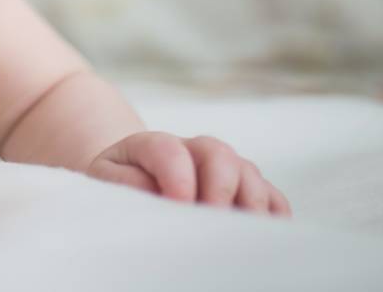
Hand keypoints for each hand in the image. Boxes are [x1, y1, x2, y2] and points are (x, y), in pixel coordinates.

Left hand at [85, 132, 291, 216]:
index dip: (177, 176)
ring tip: (242, 234)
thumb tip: (156, 193)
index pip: (169, 150)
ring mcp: (224, 168)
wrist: (132, 181)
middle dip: (220, 187)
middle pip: (219, 153)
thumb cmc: (119, 187)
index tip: (178, 204)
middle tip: (214, 221)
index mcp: (153, 146)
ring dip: (250, 202)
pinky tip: (268, 236)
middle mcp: (194, 151)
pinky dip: (275, 214)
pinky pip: (272, 196)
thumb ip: (126, 184)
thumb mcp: (107, 183)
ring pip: (249, 172)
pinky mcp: (246, 190)